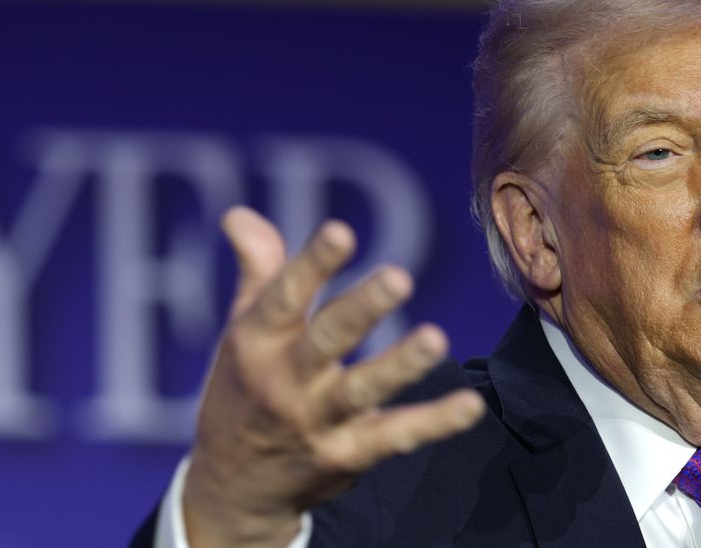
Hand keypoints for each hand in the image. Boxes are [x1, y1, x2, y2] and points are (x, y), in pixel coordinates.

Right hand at [181, 206, 485, 546]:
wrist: (230, 488)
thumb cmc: (244, 389)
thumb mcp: (243, 329)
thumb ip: (258, 270)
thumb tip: (239, 213)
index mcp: (257, 340)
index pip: (284, 296)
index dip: (312, 263)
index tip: (341, 232)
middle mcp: (284, 380)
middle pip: (326, 340)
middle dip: (361, 310)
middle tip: (399, 277)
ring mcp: (315, 421)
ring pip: (362, 390)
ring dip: (399, 365)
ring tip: (435, 339)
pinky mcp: (345, 456)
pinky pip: (394, 438)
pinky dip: (433, 423)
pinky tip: (470, 406)